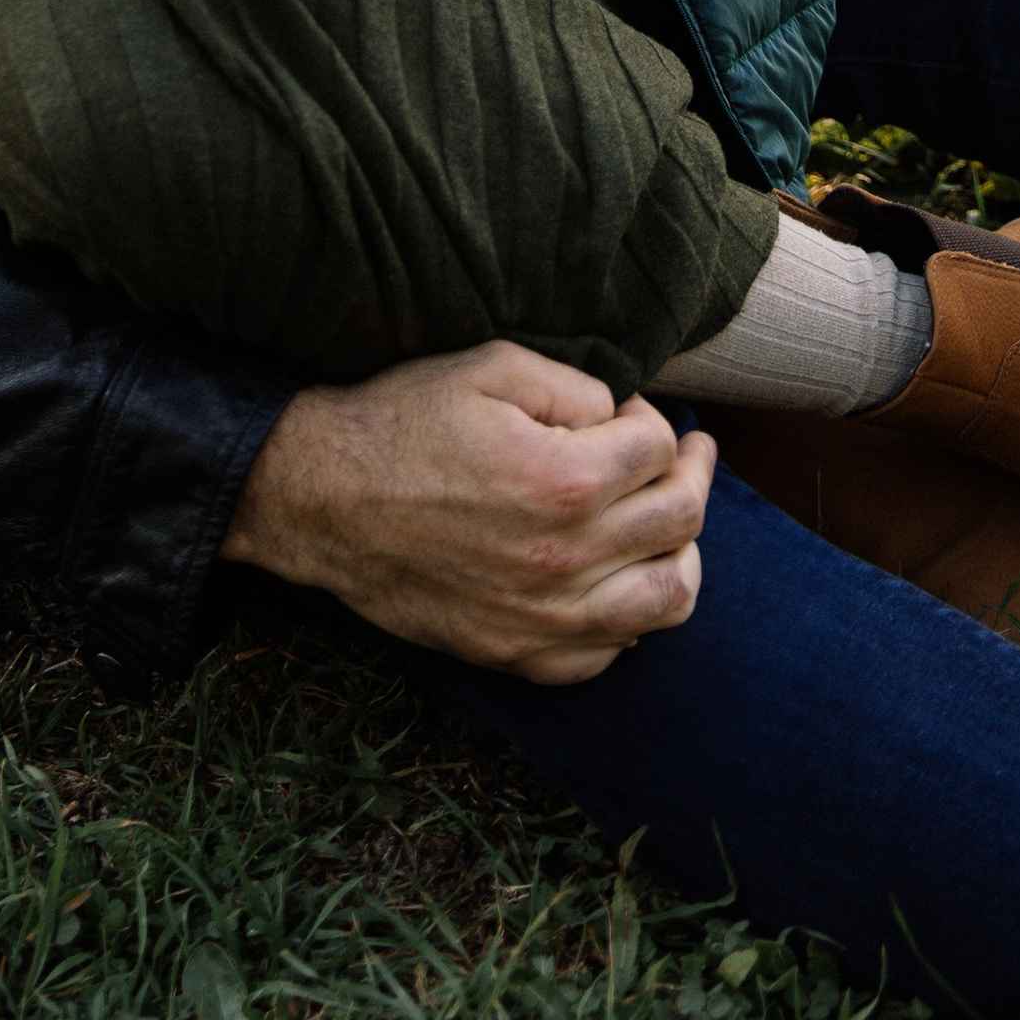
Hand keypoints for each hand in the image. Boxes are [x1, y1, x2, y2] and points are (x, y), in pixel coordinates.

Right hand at [219, 341, 714, 682]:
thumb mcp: (491, 367)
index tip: (629, 413)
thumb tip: (623, 417)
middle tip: (693, 456)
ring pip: (668, 601)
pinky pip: (606, 653)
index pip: (659, 449)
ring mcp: (544, 617)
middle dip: (695, 476)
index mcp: (564, 480)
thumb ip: (576, 387)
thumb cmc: (404, 420)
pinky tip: (619, 583)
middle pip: (681, 521)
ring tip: (676, 527)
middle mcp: (565, 558)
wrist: (324, 497)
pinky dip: (630, 619)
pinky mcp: (515, 653)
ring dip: (685, 555)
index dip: (653, 420)